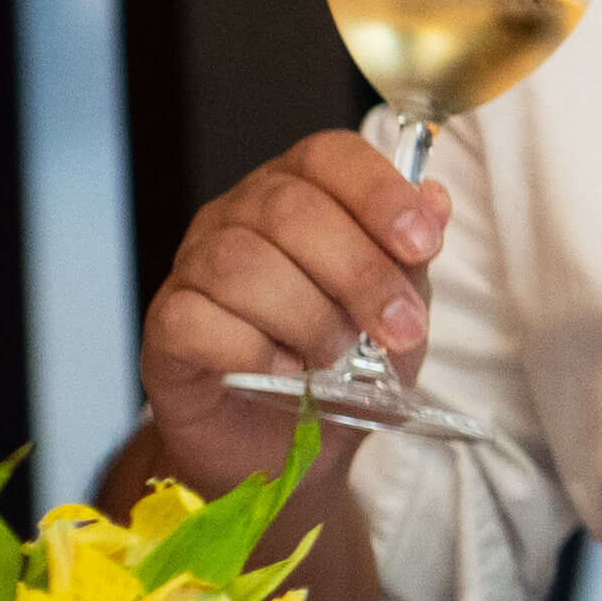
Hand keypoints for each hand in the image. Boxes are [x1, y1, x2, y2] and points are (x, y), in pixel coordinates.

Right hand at [137, 135, 434, 496]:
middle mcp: (239, 216)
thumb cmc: (346, 364)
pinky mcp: (165, 325)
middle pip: (290, 209)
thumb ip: (412, 258)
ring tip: (334, 358)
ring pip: (239, 261)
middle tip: (396, 331)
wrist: (289, 445)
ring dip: (307, 317)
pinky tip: (284, 372)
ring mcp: (193, 266)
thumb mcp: (399, 309)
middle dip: (359, 274)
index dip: (379, 193)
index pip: (329, 155)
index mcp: (301, 193)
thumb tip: (436, 200)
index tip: (422, 246)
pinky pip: (195, 318)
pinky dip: (253, 350)